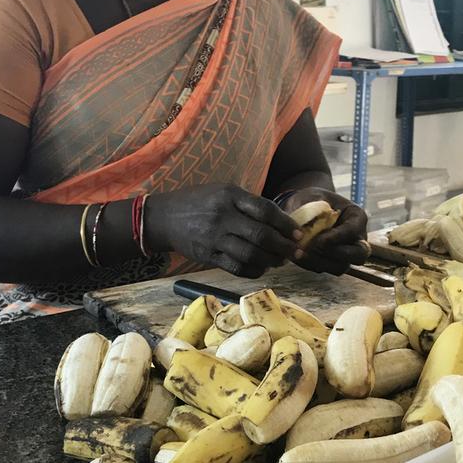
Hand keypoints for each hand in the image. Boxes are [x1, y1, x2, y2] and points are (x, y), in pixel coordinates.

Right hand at [144, 184, 300, 278]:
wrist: (163, 218)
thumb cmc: (198, 202)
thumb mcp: (223, 191)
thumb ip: (248, 204)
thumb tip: (281, 222)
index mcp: (229, 196)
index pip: (265, 211)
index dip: (285, 224)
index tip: (298, 233)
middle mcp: (222, 216)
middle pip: (261, 236)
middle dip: (284, 246)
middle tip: (296, 252)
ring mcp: (214, 238)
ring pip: (250, 255)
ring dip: (271, 261)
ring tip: (281, 261)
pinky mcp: (207, 256)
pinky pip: (236, 267)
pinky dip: (253, 270)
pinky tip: (262, 268)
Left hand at [281, 187, 368, 275]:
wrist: (305, 206)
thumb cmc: (312, 198)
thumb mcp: (312, 197)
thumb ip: (311, 211)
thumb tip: (302, 229)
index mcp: (356, 217)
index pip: (353, 231)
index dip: (337, 237)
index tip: (318, 240)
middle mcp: (356, 238)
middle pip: (359, 255)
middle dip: (337, 255)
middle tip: (315, 248)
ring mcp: (345, 252)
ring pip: (341, 267)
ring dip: (320, 262)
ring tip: (301, 252)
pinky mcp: (331, 261)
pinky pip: (325, 269)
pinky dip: (310, 264)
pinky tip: (297, 254)